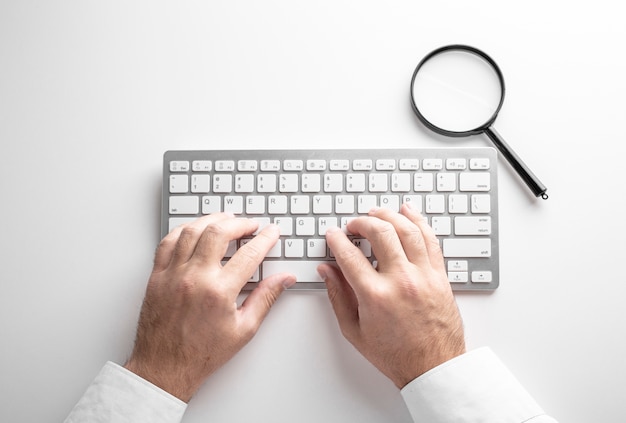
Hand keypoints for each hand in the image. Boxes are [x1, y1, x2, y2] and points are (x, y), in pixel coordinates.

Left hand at [125, 214, 295, 401]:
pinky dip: (183, 230)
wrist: (165, 367)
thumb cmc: (202, 353)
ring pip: (192, 231)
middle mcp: (194, 278)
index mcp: (219, 292)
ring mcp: (172, 275)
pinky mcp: (157, 276)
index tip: (271, 232)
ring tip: (226, 220)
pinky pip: (168, 242)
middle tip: (251, 224)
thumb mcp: (244, 329)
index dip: (265, 239)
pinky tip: (195, 230)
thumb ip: (266, 298)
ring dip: (212, 220)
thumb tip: (284, 279)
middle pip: (219, 232)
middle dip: (240, 223)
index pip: (249, 254)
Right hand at [318, 204, 464, 388]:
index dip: (336, 240)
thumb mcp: (354, 330)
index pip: (349, 255)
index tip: (333, 235)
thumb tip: (326, 271)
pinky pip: (430, 239)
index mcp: (375, 296)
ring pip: (407, 229)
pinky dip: (418, 221)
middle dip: (362, 222)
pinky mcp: (440, 276)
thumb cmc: (395, 354)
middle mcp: (401, 281)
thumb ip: (338, 296)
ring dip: (389, 215)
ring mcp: (424, 276)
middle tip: (353, 225)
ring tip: (377, 212)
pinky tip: (408, 212)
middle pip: (380, 233)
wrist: (433, 367)